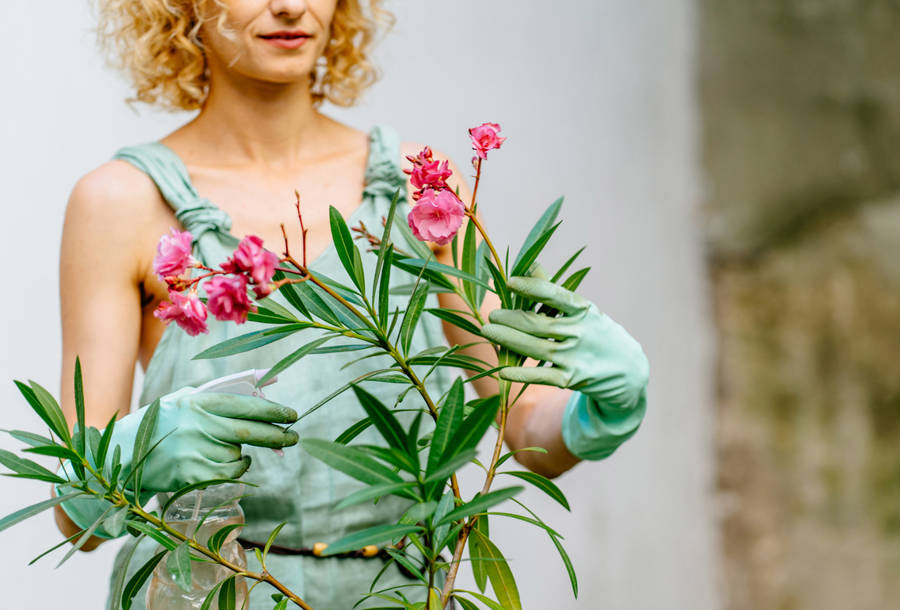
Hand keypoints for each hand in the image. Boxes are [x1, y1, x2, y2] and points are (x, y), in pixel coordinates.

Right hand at [57, 386, 297, 536]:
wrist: (119, 459)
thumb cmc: (156, 426)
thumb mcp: (181, 402)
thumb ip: (215, 398)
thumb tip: (258, 393)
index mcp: (196, 403)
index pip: (244, 405)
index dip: (272, 410)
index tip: (291, 414)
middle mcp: (197, 426)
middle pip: (249, 431)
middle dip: (277, 434)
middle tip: (294, 436)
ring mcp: (194, 453)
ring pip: (238, 455)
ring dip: (241, 455)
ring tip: (222, 450)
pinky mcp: (191, 476)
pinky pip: (229, 474)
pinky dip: (235, 469)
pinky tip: (225, 464)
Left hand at [481, 277, 648, 459]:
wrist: (630, 372)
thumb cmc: (599, 334)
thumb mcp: (584, 311)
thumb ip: (555, 291)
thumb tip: (531, 265)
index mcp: (584, 310)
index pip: (555, 295)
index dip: (531, 287)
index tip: (510, 282)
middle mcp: (580, 332)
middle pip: (537, 323)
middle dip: (510, 318)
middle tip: (492, 314)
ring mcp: (576, 357)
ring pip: (535, 348)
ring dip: (507, 339)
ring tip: (487, 331)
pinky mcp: (572, 379)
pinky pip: (541, 376)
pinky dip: (521, 373)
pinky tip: (502, 369)